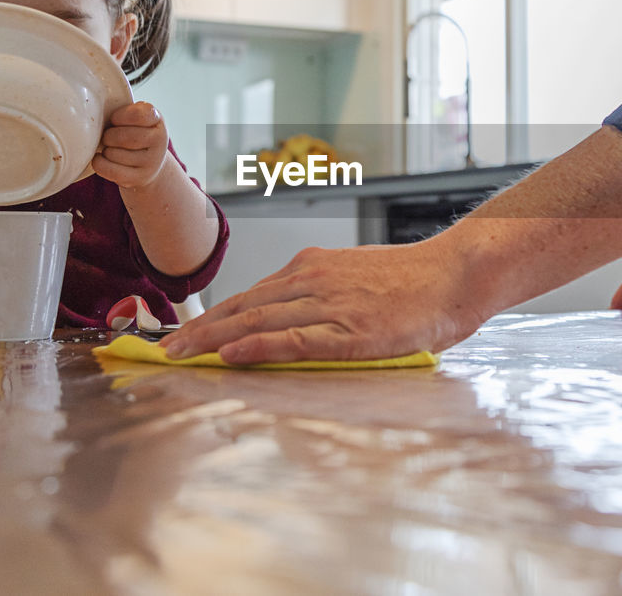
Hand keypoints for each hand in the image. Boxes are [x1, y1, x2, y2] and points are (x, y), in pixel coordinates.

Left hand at [92, 102, 167, 189]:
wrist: (151, 162)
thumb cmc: (135, 133)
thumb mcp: (136, 117)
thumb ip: (123, 111)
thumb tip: (92, 113)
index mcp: (156, 119)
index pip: (137, 115)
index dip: (120, 116)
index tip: (115, 120)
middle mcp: (159, 141)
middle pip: (123, 137)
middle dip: (108, 136)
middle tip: (108, 136)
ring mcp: (151, 162)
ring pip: (113, 154)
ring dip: (105, 150)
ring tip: (111, 149)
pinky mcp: (140, 178)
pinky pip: (109, 169)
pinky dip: (99, 163)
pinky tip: (102, 158)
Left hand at [158, 241, 487, 363]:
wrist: (455, 273)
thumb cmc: (412, 282)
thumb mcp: (354, 278)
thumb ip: (318, 296)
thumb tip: (284, 324)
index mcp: (312, 266)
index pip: (250, 295)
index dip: (212, 316)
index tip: (183, 333)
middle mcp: (312, 279)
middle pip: (244, 307)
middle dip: (200, 329)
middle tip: (166, 347)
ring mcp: (330, 303)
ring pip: (259, 321)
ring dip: (215, 339)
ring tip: (183, 355)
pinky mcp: (351, 330)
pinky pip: (294, 339)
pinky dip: (259, 347)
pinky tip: (232, 355)